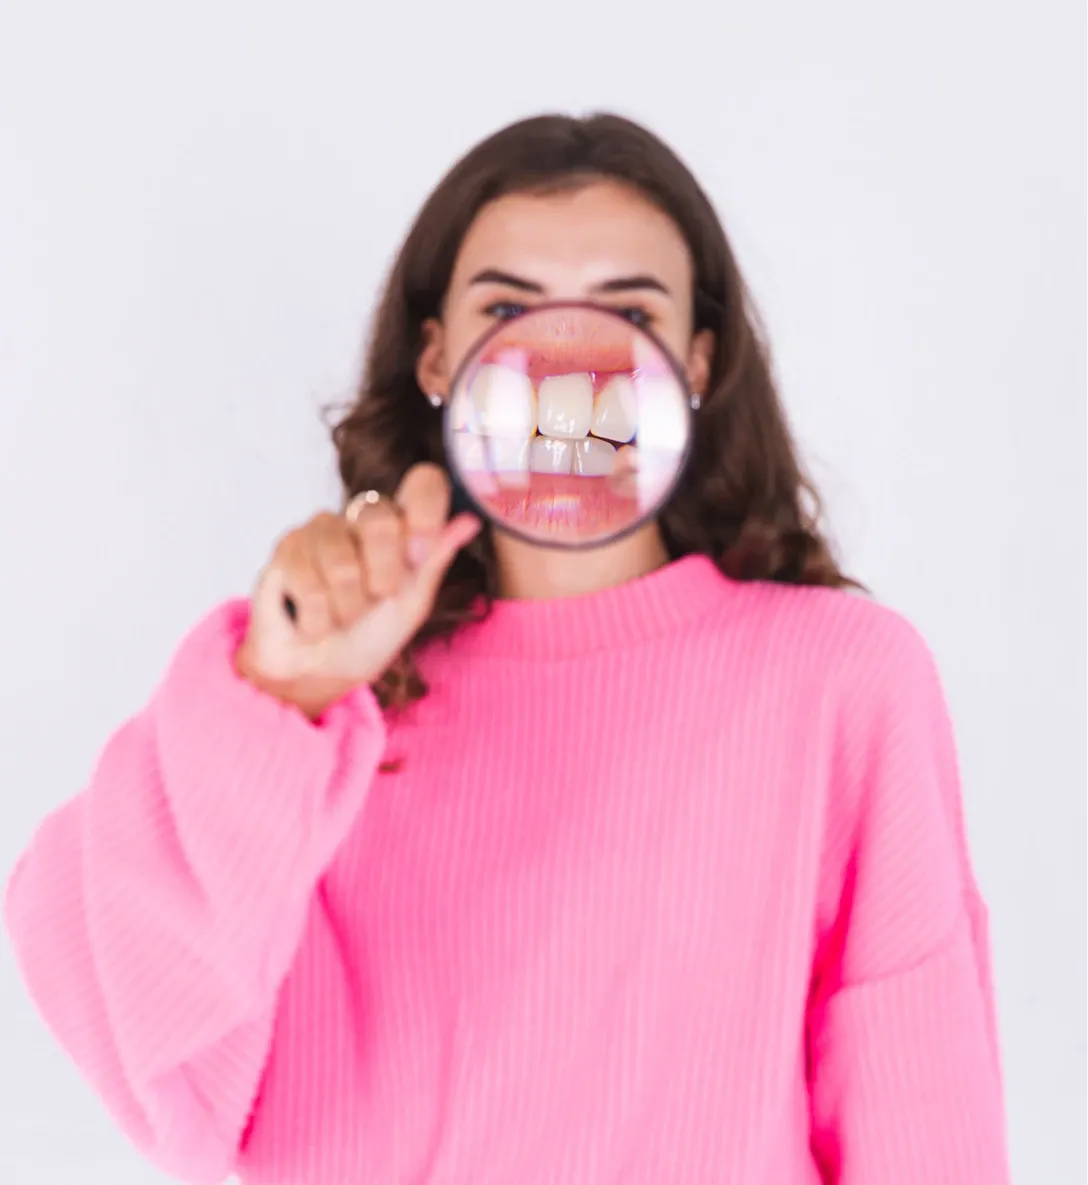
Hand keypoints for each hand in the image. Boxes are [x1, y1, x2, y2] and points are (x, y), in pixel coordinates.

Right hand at [236, 464, 479, 717]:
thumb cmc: (372, 635)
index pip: (424, 482)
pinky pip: (309, 583)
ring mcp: (323, 527)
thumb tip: (471, 520)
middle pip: (381, 520)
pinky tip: (314, 618)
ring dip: (346, 607)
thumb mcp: (414, 602)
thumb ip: (435, 558)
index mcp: (403, 523)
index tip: (419, 556)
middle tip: (374, 600)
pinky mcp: (287, 546)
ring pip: (342, 563)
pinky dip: (317, 617)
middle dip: (381, 578)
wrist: (324, 671)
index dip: (426, 512)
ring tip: (341, 615)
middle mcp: (362, 516)